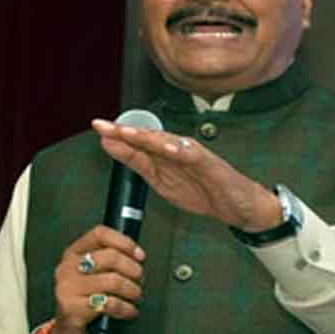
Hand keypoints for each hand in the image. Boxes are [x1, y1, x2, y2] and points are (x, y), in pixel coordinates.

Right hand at [48, 225, 144, 333]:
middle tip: (139, 280)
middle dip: (133, 269)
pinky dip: (126, 308)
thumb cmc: (84, 301)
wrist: (68, 332)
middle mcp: (67, 268)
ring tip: (135, 296)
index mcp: (73, 254)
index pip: (99, 234)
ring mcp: (68, 288)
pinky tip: (129, 311)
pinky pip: (110, 303)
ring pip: (113, 281)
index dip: (124, 242)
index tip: (138, 254)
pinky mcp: (73, 309)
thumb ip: (108, 261)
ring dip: (132, 290)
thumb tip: (137, 255)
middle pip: (110, 257)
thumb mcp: (91, 275)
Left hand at [91, 118, 281, 231]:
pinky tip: (168, 149)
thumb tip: (111, 147)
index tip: (97, 128)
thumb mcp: (161, 181)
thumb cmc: (203, 191)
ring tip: (128, 133)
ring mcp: (193, 155)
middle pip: (147, 137)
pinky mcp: (210, 164)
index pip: (137, 142)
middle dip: (124, 131)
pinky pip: (193, 156)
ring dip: (147, 137)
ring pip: (167, 142)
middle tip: (103, 126)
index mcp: (163, 154)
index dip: (116, 135)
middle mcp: (176, 149)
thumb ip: (138, 163)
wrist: (237, 206)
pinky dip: (181, 151)